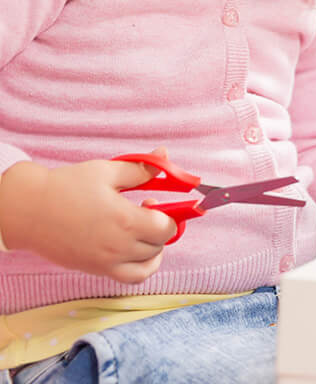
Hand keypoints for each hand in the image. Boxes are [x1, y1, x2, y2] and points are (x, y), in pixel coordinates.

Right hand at [0, 150, 175, 283]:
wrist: (30, 210)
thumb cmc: (67, 187)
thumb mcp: (108, 171)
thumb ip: (141, 168)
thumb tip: (164, 155)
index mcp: (125, 221)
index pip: (166, 228)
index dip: (170, 215)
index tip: (155, 201)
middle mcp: (118, 247)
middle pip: (158, 246)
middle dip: (162, 228)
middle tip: (147, 210)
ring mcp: (105, 263)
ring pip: (146, 267)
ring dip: (154, 250)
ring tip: (144, 232)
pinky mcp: (93, 270)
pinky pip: (128, 278)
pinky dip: (139, 267)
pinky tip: (133, 247)